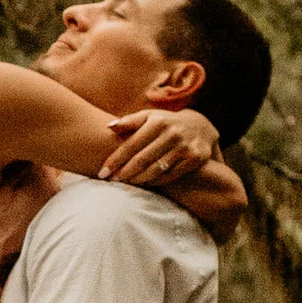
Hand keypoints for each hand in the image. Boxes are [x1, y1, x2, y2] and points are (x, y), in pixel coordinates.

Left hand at [100, 104, 218, 187]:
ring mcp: (185, 147)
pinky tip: (143, 184)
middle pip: (142, 159)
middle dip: (124, 173)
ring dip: (137, 180)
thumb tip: (108, 126)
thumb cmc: (165, 123)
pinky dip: (155, 182)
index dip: (115, 160)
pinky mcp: (195, 159)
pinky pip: (170, 175)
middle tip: (111, 181)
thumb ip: (129, 121)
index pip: (131, 145)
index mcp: (158, 122)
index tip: (102, 172)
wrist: (199, 127)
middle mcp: (172, 134)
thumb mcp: (149, 117)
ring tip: (124, 184)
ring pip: (155, 170)